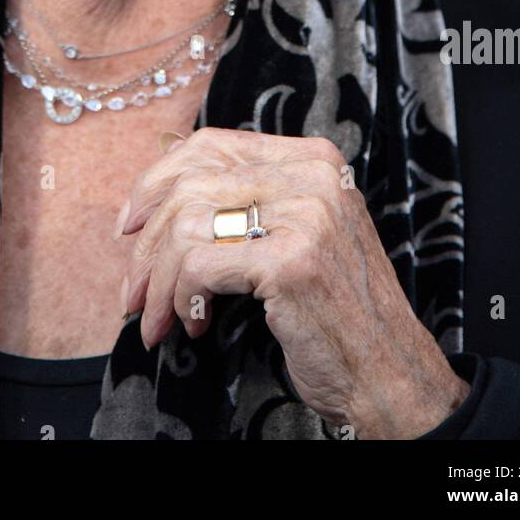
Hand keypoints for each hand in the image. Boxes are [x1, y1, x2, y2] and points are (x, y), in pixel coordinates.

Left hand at [116, 126, 470, 438]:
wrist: (389, 374)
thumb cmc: (335, 310)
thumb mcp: (299, 234)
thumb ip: (247, 201)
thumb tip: (158, 190)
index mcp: (313, 159)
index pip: (211, 145)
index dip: (158, 180)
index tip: (130, 225)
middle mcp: (312, 175)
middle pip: (191, 184)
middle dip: (148, 244)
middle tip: (135, 292)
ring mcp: (306, 214)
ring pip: (187, 225)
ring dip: (160, 282)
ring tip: (160, 319)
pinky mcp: (291, 260)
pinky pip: (200, 265)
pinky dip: (183, 298)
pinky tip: (196, 324)